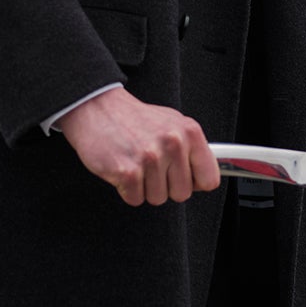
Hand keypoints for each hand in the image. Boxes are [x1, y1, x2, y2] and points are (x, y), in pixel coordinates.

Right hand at [60, 85, 220, 205]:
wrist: (95, 107)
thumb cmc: (132, 118)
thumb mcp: (170, 123)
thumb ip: (190, 148)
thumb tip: (204, 177)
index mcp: (189, 132)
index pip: (209, 179)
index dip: (195, 182)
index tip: (184, 178)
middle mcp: (173, 143)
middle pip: (182, 194)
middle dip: (166, 186)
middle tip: (151, 167)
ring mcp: (150, 158)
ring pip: (158, 198)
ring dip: (144, 187)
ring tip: (135, 163)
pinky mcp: (128, 171)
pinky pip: (135, 199)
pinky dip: (126, 189)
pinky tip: (122, 168)